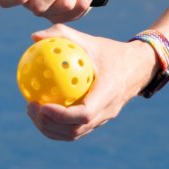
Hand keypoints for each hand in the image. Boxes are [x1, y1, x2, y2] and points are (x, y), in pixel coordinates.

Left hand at [25, 24, 159, 140]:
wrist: (138, 67)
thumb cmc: (110, 52)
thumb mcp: (89, 40)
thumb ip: (62, 35)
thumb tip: (34, 37)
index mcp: (108, 93)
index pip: (84, 114)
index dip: (61, 115)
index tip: (41, 105)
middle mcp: (107, 111)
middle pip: (75, 130)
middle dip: (49, 124)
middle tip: (30, 107)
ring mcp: (103, 119)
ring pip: (74, 134)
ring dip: (50, 128)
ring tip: (32, 111)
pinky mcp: (98, 121)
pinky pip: (75, 129)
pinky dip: (56, 126)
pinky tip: (41, 110)